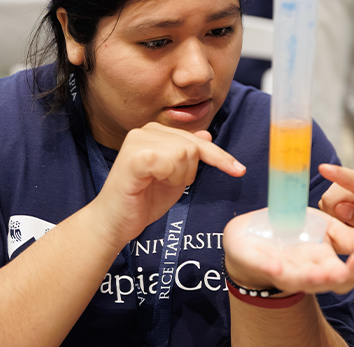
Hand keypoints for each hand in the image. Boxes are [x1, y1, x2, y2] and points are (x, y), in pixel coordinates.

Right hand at [93, 122, 245, 243]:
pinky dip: (170, 176)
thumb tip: (207, 135)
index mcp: (155, 133)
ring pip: (185, 152)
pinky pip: (171, 161)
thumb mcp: (174, 177)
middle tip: (168, 184)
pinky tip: (152, 182)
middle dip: (189, 172)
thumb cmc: (142, 201)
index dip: (219, 156)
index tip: (239, 170)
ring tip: (158, 183)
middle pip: (193, 146)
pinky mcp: (134, 156)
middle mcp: (145, 131)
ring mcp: (138, 141)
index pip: (197, 140)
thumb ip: (189, 157)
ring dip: (179, 176)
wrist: (114, 222)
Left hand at [222, 208, 353, 295]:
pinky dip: (271, 269)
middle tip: (339, 272)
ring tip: (316, 275)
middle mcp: (305, 273)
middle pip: (322, 282)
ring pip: (297, 279)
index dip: (353, 271)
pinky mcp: (259, 262)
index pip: (343, 276)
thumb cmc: (296, 232)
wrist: (257, 234)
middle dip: (330, 278)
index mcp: (324, 265)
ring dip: (306, 278)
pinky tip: (276, 267)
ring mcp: (282, 269)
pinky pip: (265, 268)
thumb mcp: (329, 229)